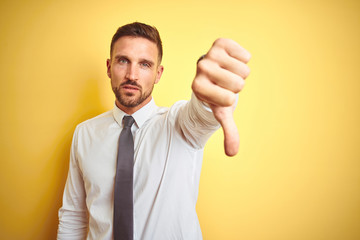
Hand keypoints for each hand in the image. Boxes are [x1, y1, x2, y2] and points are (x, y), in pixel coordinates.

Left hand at [192, 38, 250, 155]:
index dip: (230, 99)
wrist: (213, 75)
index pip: (229, 99)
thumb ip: (228, 132)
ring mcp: (209, 54)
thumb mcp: (222, 113)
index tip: (220, 96)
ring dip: (240, 73)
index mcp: (197, 87)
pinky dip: (243, 60)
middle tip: (224, 84)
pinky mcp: (220, 43)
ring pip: (244, 69)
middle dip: (236, 86)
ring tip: (227, 73)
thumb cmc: (216, 96)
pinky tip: (231, 62)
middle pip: (239, 83)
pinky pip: (244, 55)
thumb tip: (232, 153)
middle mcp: (200, 68)